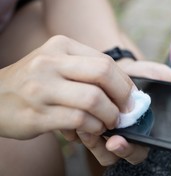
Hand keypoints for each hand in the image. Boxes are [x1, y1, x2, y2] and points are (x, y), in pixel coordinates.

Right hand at [0, 35, 132, 139]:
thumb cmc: (34, 82)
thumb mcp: (57, 63)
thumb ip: (87, 69)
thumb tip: (126, 89)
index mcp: (60, 46)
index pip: (105, 61)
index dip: (124, 82)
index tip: (132, 97)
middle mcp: (50, 62)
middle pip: (103, 73)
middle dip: (123, 95)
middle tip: (128, 111)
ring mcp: (41, 88)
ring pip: (93, 99)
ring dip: (109, 115)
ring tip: (110, 122)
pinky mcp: (36, 114)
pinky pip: (78, 120)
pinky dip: (93, 127)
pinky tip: (92, 129)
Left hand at [78, 59, 170, 165]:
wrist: (114, 67)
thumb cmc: (140, 75)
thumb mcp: (159, 74)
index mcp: (145, 129)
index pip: (141, 149)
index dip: (130, 149)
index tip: (119, 141)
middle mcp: (128, 136)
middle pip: (118, 156)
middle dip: (109, 149)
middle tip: (101, 135)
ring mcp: (108, 133)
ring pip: (100, 152)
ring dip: (91, 141)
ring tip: (84, 124)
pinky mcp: (90, 126)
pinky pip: (83, 139)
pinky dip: (77, 131)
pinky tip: (75, 117)